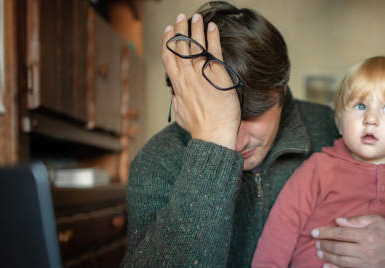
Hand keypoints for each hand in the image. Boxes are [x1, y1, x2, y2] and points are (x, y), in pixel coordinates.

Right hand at [161, 13, 240, 148]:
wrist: (213, 134)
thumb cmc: (199, 128)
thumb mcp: (181, 115)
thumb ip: (178, 103)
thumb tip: (176, 98)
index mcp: (178, 85)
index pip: (169, 57)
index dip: (167, 42)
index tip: (168, 31)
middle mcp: (187, 76)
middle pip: (180, 46)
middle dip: (179, 29)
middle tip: (180, 17)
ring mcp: (201, 73)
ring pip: (195, 45)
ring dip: (195, 28)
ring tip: (196, 16)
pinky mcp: (217, 73)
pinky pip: (214, 50)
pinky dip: (212, 37)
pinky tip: (212, 27)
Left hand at [311, 215, 384, 267]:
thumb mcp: (377, 220)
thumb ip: (357, 221)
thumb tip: (338, 221)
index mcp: (368, 236)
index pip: (341, 234)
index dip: (325, 233)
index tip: (314, 232)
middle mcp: (366, 251)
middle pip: (338, 248)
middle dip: (324, 245)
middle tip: (317, 243)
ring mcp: (367, 265)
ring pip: (341, 262)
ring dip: (327, 258)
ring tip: (319, 253)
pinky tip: (326, 267)